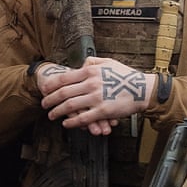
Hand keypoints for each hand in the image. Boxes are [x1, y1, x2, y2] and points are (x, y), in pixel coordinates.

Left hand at [37, 56, 151, 135]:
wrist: (143, 89)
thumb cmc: (126, 76)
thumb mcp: (109, 62)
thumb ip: (93, 62)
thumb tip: (81, 63)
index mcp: (90, 71)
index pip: (64, 78)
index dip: (51, 85)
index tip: (44, 89)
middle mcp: (91, 83)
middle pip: (63, 93)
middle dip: (50, 100)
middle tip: (44, 104)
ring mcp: (96, 97)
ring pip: (70, 106)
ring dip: (57, 112)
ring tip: (51, 115)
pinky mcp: (102, 111)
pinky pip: (83, 118)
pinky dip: (72, 122)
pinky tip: (66, 124)